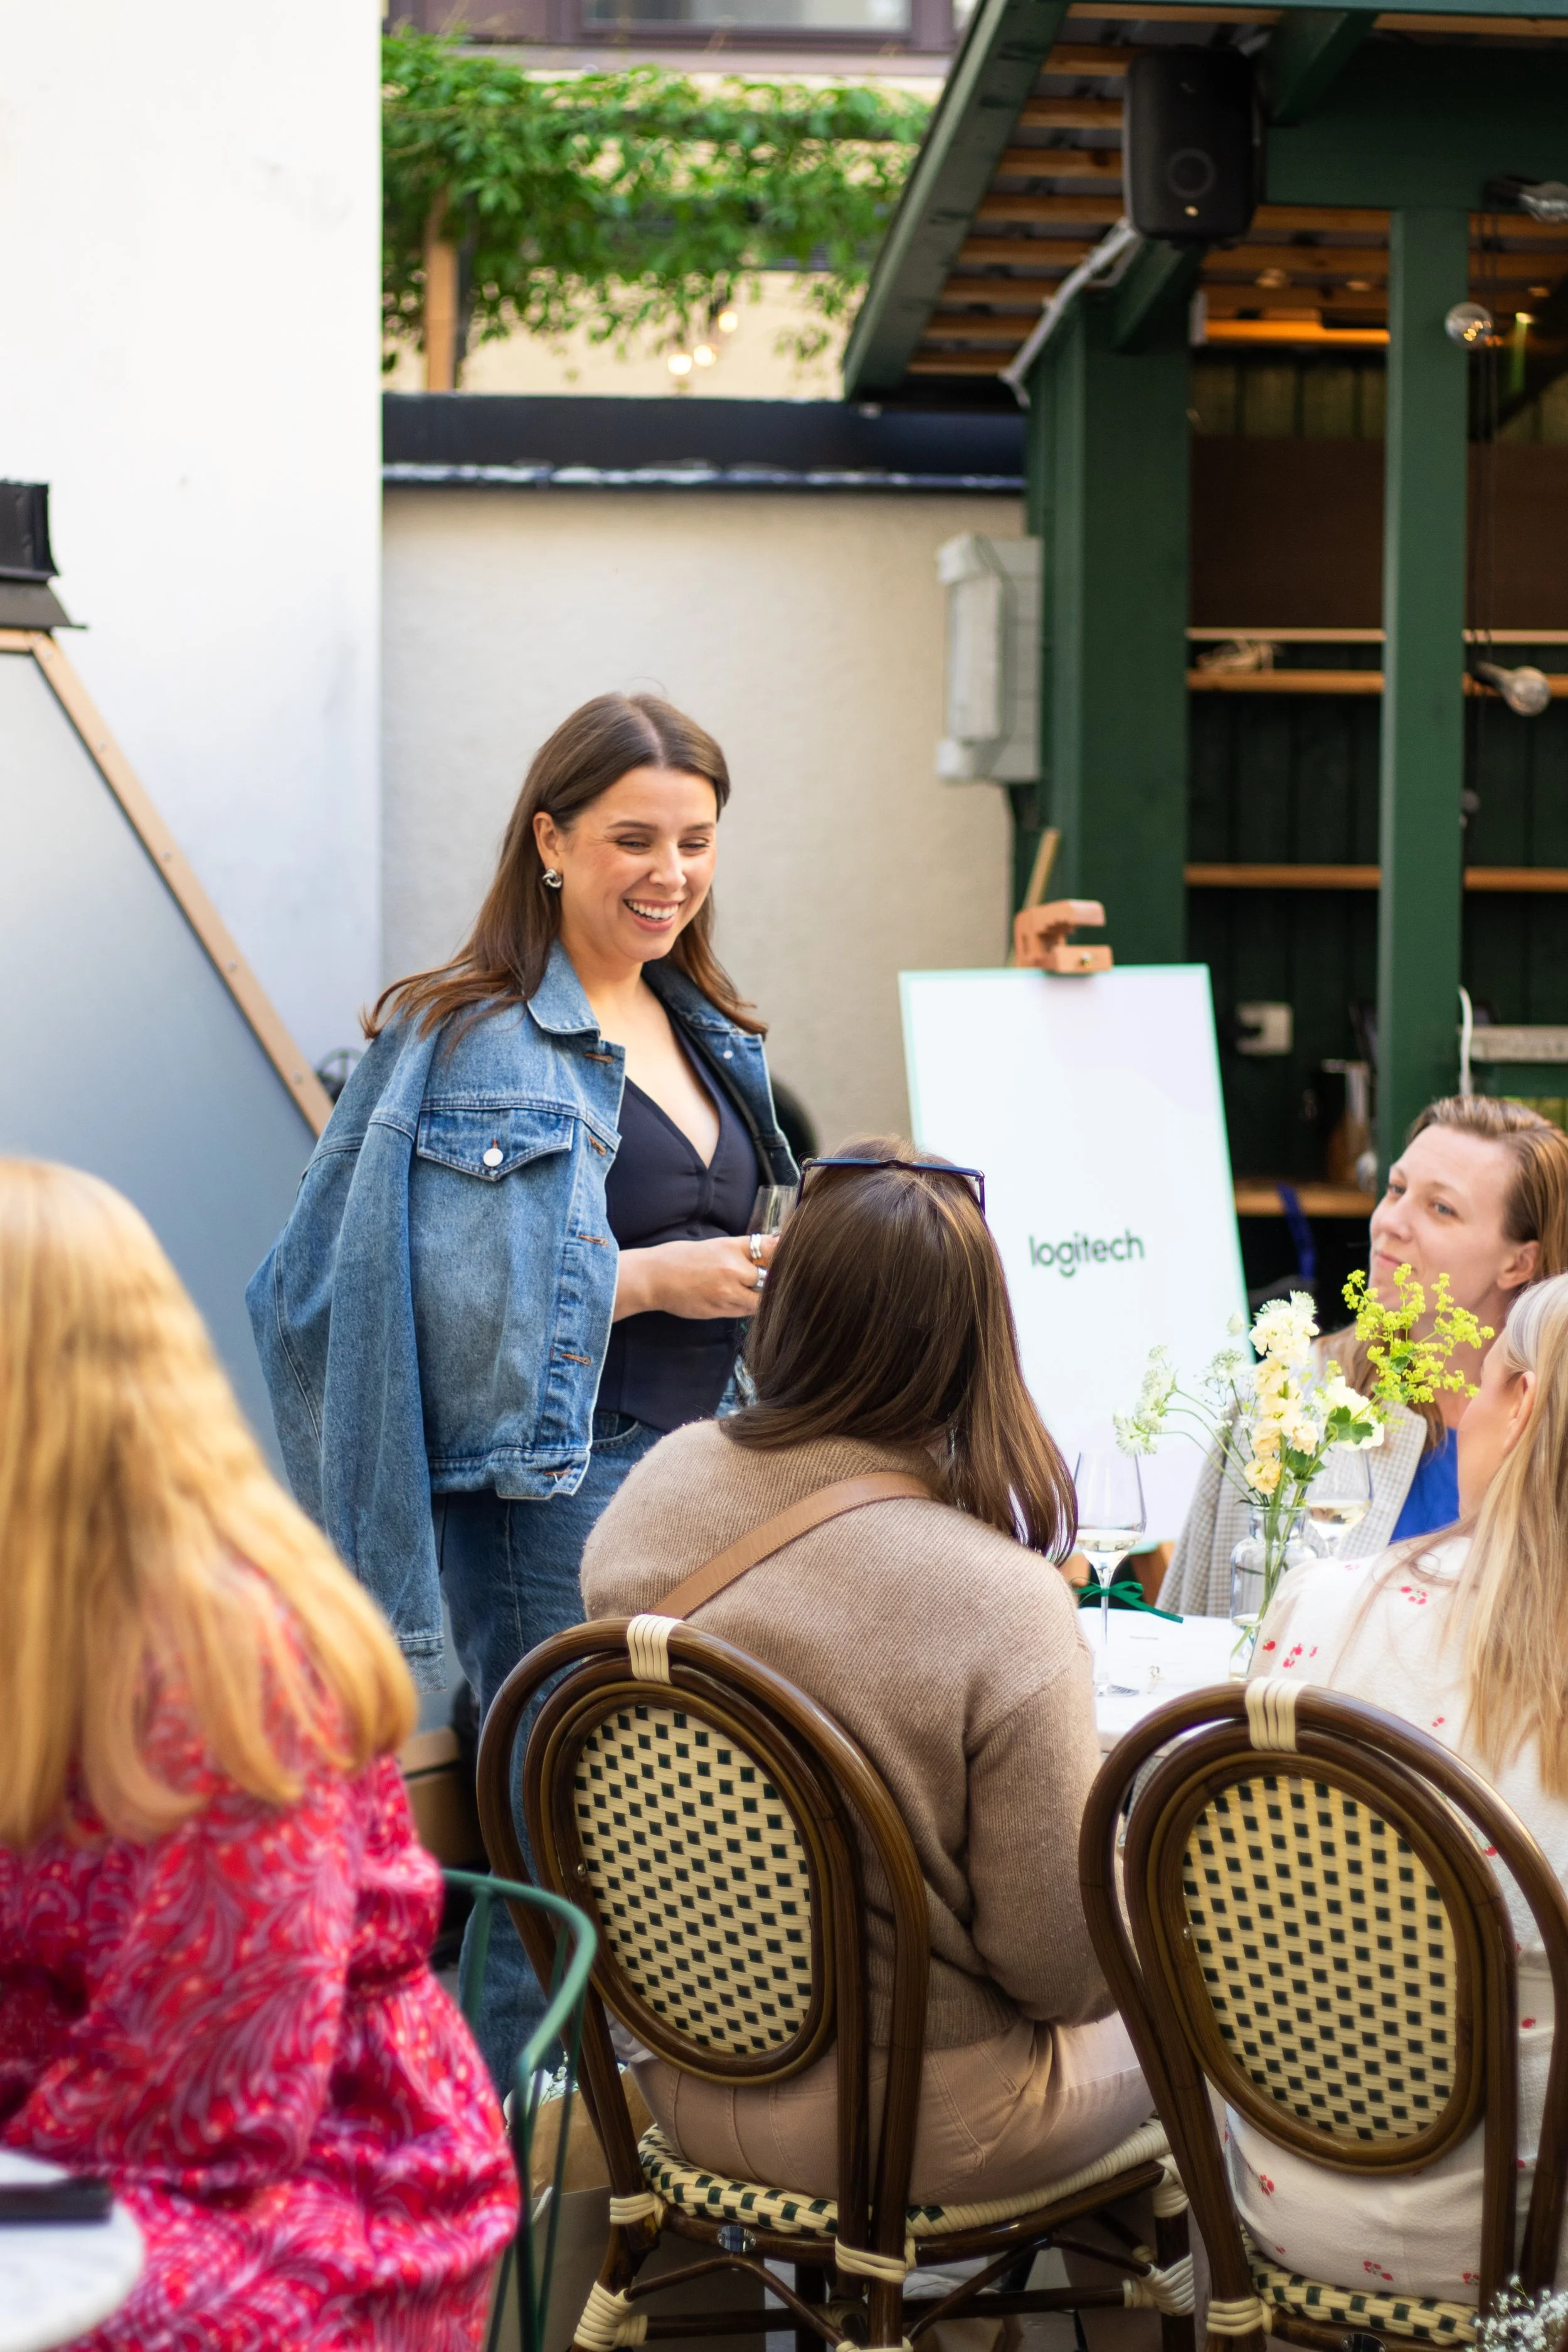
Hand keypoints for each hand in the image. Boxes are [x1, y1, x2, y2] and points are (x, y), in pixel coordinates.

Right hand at [614, 1233, 777, 1320]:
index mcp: (731, 1248)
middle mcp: (733, 1271)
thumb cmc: (682, 1258)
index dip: (786, 1254)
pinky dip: (750, 1306)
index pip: (772, 1248)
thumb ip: (745, 1250)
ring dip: (764, 1296)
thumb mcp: (716, 1245)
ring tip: (762, 1291)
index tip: (793, 1255)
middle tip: (783, 1279)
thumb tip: (776, 1249)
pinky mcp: (721, 1312)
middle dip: (777, 1279)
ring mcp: (727, 1294)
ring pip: (761, 1300)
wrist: (654, 1279)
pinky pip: (746, 1312)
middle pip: (772, 1278)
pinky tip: (744, 1300)